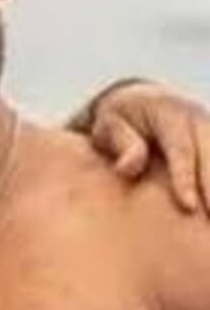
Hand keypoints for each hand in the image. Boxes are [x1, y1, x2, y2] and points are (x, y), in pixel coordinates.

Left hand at [83, 78, 209, 215]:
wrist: (138, 102)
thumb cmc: (118, 120)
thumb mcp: (109, 125)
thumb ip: (121, 142)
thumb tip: (128, 168)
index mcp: (170, 113)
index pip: (181, 149)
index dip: (185, 178)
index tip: (188, 207)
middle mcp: (197, 118)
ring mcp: (209, 128)